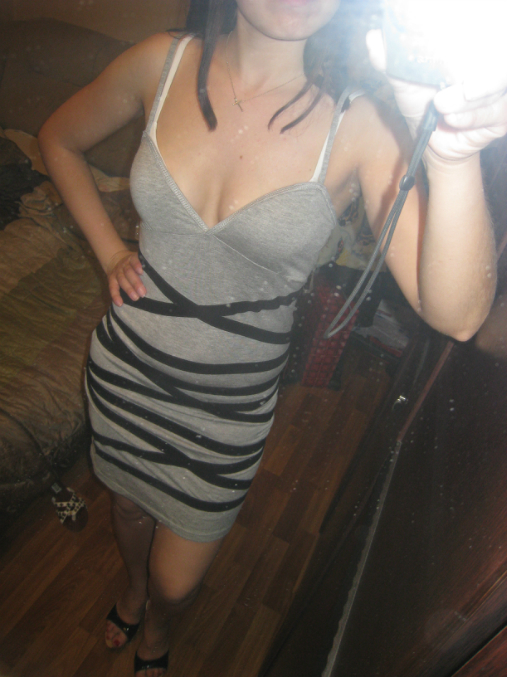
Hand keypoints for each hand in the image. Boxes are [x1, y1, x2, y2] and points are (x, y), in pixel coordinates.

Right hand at [106, 250, 145, 306]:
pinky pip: (112, 288)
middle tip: (143, 293)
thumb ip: (146, 265)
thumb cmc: (134, 263)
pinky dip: (115, 296)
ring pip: (122, 280)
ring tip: (136, 298)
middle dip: (136, 283)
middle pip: (128, 272)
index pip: (134, 260)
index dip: (136, 265)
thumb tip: (161, 276)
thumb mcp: (138, 260)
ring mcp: (117, 272)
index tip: (141, 272)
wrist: (115, 259)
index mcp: (131, 259)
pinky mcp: (111, 279)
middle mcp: (123, 265)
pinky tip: (120, 303)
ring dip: (128, 289)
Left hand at [366, 29, 506, 162]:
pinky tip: (453, 119)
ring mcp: (497, 92)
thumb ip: (391, 62)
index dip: (475, 37)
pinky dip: (472, 117)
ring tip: (443, 107)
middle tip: (445, 93)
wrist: (433, 146)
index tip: (453, 42)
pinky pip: (493, 113)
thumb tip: (373, 39)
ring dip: (467, 101)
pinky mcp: (501, 115)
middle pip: (495, 63)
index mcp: (469, 55)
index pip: (482, 37)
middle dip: (475, 77)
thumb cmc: (423, 110)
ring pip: (493, 90)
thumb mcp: (405, 84)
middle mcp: (488, 70)